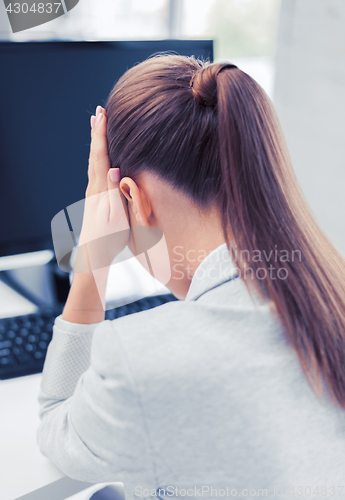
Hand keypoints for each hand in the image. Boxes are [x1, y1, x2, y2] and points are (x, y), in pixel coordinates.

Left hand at [74, 106, 129, 273]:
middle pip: (94, 154)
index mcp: (99, 190)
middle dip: (97, 132)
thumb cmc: (109, 238)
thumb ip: (115, 191)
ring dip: (96, 143)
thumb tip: (113, 168)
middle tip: (98, 113)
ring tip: (97, 127)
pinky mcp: (95, 199)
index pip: (100, 156)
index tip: (103, 115)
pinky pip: (95, 170)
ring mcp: (93, 193)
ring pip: (94, 161)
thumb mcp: (116, 216)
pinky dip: (97, 156)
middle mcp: (93, 188)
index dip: (101, 134)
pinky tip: (100, 156)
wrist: (93, 254)